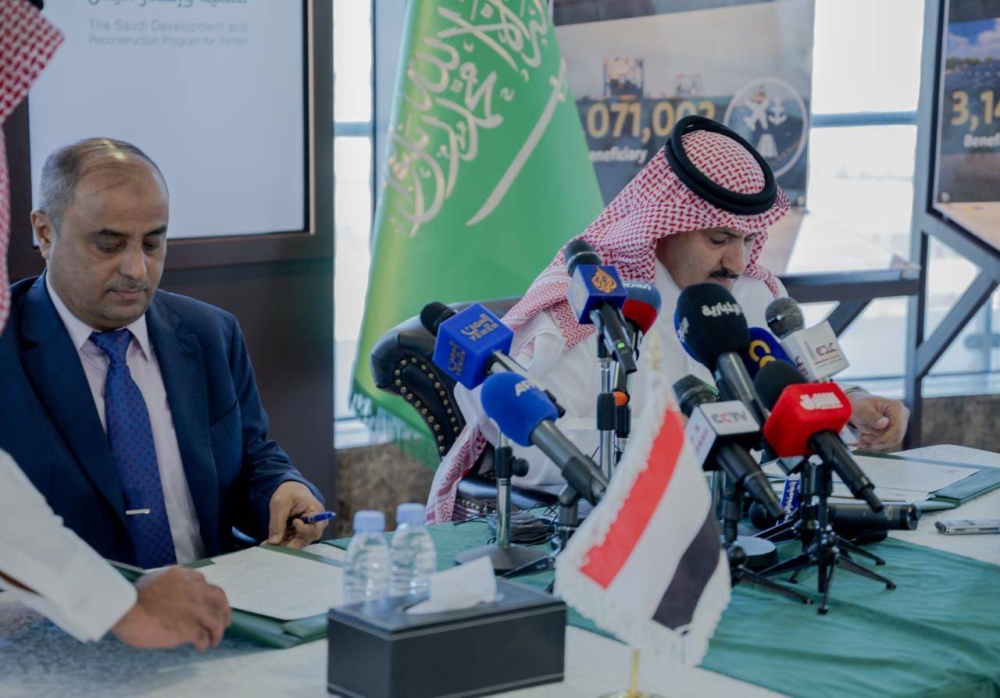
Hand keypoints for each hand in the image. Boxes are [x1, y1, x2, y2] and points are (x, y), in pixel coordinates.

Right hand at [111, 567, 230, 650]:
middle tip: (225, 621)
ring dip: (218, 632)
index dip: (208, 593)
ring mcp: (194, 609)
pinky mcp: (189, 628)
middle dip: (225, 610)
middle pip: (219, 598)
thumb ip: (167, 584)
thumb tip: (170, 592)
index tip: (207, 602)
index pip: (203, 581)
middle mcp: (193, 590)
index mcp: (182, 577)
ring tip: (214, 640)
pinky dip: (204, 644)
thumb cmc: (131, 598)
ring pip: (216, 620)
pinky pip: (203, 637)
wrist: (126, 611)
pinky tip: (201, 648)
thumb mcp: (152, 579)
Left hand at [266, 481, 327, 547]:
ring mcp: (309, 529)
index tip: (294, 522)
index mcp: (316, 511)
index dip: (304, 530)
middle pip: (306, 539)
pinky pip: (293, 541)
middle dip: (289, 543)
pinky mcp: (301, 533)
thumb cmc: (289, 492)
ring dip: (283, 544)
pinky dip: (282, 542)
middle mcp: (316, 523)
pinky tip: (270, 542)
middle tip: (273, 546)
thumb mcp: (280, 503)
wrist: (291, 490)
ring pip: (298, 542)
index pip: (315, 529)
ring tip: (267, 544)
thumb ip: (277, 523)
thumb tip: (274, 542)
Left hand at [847, 392, 909, 451]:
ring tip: (862, 439)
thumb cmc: (860, 405)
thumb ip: (873, 416)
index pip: (897, 427)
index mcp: (896, 407)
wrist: (857, 407)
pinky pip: (887, 442)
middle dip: (880, 441)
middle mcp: (901, 416)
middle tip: (864, 439)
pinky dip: (875, 444)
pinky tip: (863, 442)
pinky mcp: (892, 431)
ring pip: (891, 441)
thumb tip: (884, 423)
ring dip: (876, 444)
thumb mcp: (863, 409)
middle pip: (896, 436)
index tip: (874, 443)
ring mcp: (898, 424)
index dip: (886, 438)